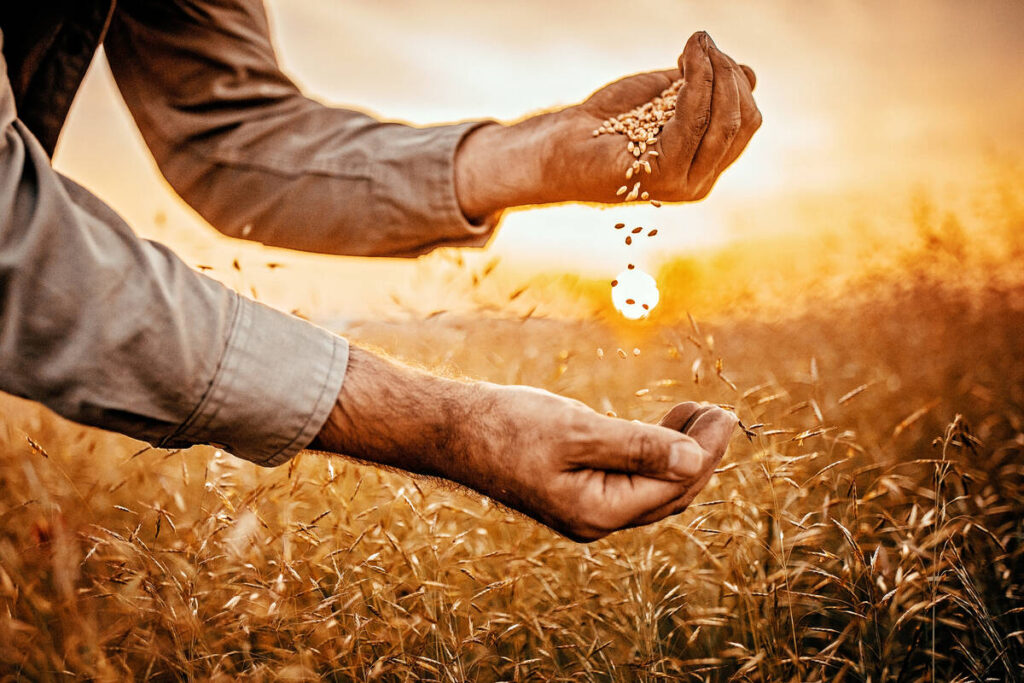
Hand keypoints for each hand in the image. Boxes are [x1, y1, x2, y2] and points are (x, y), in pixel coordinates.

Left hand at [455, 31, 760, 219]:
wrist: (561, 145)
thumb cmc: (608, 121)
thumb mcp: (666, 97)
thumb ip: (704, 90)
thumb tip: (749, 73)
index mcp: (704, 165)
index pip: (746, 123)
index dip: (738, 82)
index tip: (712, 50)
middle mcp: (699, 181)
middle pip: (741, 123)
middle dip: (729, 75)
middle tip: (704, 44)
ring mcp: (682, 184)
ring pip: (721, 123)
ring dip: (714, 75)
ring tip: (696, 46)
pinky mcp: (661, 176)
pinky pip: (692, 123)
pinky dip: (695, 85)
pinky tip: (685, 62)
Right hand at [458, 384, 736, 540]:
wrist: (450, 428)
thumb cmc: (506, 426)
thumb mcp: (577, 431)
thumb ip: (638, 445)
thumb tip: (694, 459)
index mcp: (597, 511)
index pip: (672, 486)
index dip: (705, 451)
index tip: (726, 413)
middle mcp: (595, 518)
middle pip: (668, 492)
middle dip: (699, 454)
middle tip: (720, 412)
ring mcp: (584, 505)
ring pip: (651, 485)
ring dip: (678, 450)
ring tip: (696, 412)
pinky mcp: (575, 487)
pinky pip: (630, 476)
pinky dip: (651, 450)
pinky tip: (660, 424)